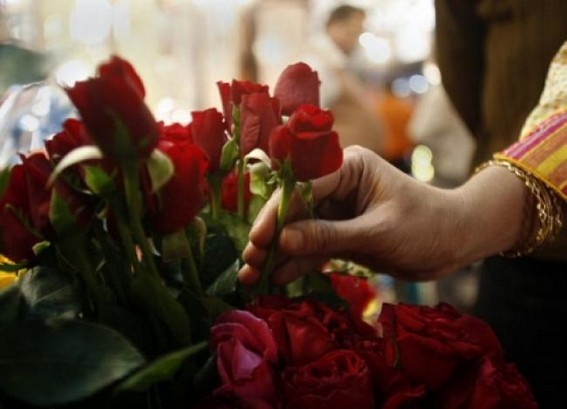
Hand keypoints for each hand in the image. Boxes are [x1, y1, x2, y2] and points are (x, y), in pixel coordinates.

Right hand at [238, 146, 479, 285]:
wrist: (454, 243)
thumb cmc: (426, 226)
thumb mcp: (377, 232)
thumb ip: (329, 236)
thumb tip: (281, 240)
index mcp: (348, 167)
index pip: (302, 187)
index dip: (277, 213)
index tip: (259, 239)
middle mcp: (336, 185)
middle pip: (293, 209)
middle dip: (270, 235)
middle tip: (248, 261)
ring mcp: (337, 211)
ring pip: (298, 231)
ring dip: (277, 252)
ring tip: (251, 276)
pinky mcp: (340, 233)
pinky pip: (312, 247)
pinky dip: (296, 262)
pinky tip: (276, 278)